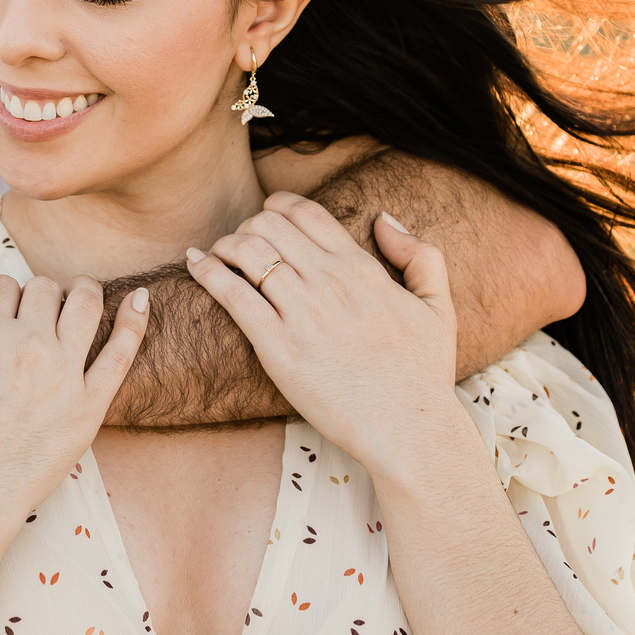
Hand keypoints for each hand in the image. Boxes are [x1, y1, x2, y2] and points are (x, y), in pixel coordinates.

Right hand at [0, 274, 148, 547]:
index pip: (1, 285)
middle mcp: (30, 345)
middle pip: (44, 291)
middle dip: (36, 293)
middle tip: (34, 309)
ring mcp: (65, 375)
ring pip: (85, 306)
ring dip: (82, 291)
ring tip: (80, 294)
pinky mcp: (90, 406)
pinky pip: (122, 352)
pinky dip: (134, 319)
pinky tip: (140, 299)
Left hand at [185, 191, 457, 473]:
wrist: (408, 429)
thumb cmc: (422, 375)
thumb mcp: (438, 307)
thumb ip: (420, 255)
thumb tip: (383, 218)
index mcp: (362, 269)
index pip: (307, 213)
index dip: (278, 206)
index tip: (266, 215)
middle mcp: (329, 282)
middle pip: (269, 226)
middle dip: (248, 226)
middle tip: (239, 243)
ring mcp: (302, 313)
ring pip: (246, 251)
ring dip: (224, 245)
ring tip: (215, 254)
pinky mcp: (277, 347)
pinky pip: (231, 293)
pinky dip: (207, 271)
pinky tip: (195, 263)